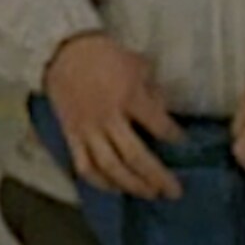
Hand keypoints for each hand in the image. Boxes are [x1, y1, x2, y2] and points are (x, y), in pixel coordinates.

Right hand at [45, 33, 184, 199]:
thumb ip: (152, 91)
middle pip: (135, 157)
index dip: (174, 136)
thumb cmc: (103, 55)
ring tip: (149, 193)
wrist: (62, 51)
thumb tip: (163, 113)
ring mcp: (88, 130)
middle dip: (158, 177)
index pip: (159, 125)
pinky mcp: (71, 136)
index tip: (182, 142)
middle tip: (174, 191)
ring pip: (110, 167)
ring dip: (132, 185)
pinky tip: (115, 188)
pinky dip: (100, 182)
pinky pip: (85, 166)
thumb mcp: (137, 64)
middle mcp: (109, 118)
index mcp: (129, 97)